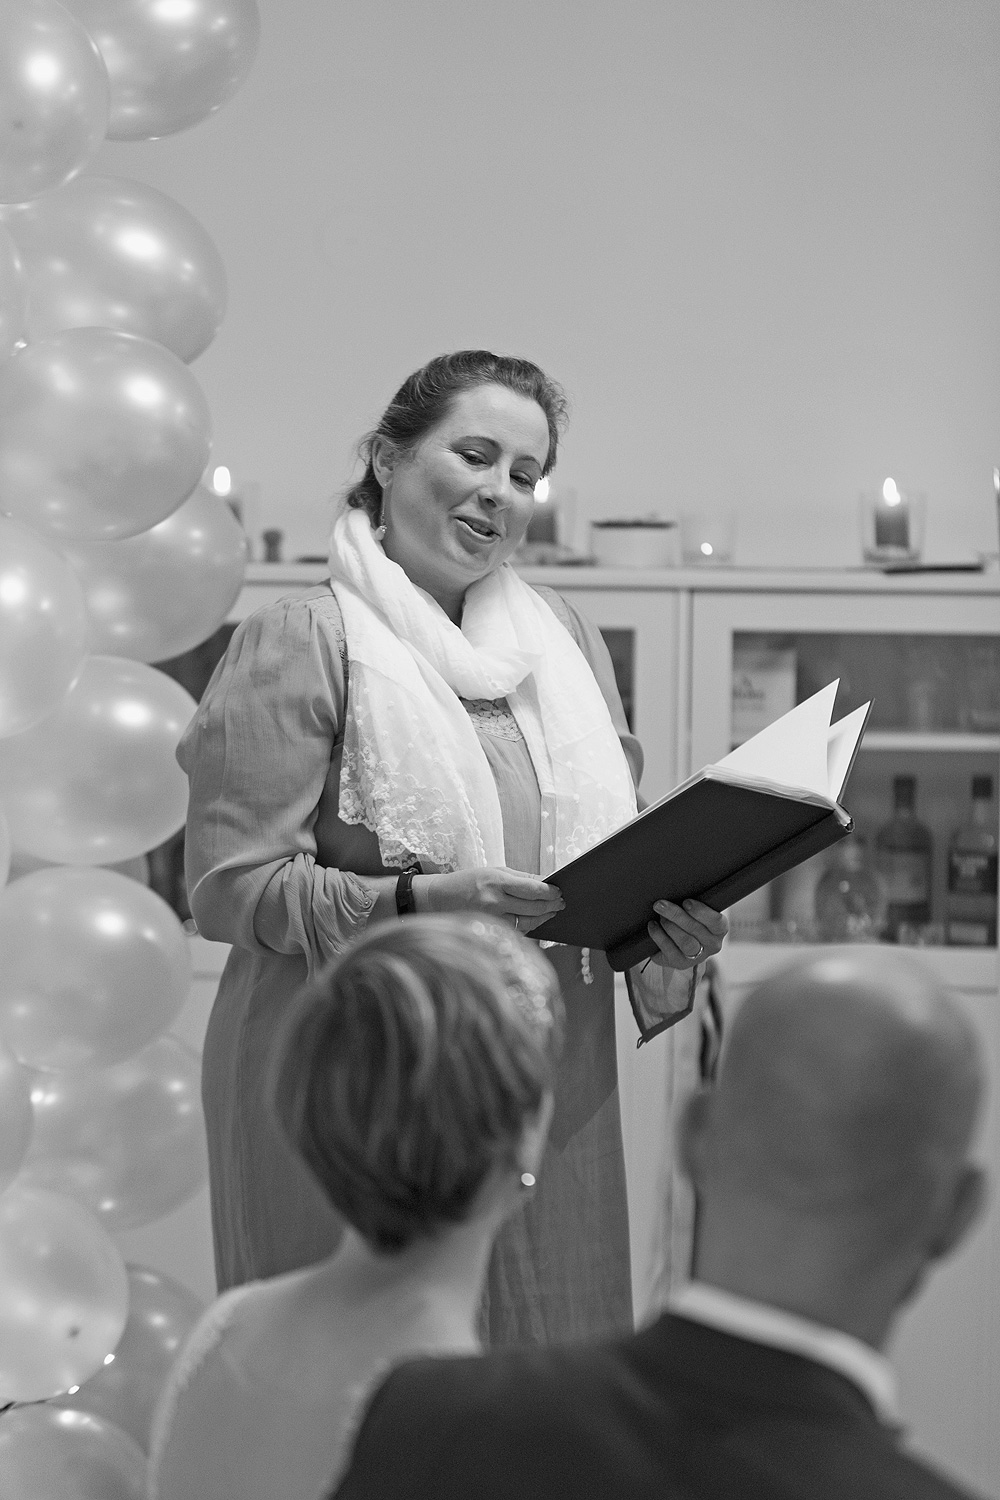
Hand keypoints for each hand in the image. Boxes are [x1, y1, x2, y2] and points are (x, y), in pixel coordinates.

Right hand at [418, 867, 564, 932]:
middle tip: (561, 903)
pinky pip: (515, 931)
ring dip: (543, 918)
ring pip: (527, 923)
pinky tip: (534, 921)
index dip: (549, 892)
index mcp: (496, 881)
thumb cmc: (466, 882)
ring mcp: (491, 919)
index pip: (532, 888)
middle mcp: (494, 901)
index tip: (559, 891)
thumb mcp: (492, 871)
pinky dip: (528, 926)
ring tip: (551, 912)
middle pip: (533, 907)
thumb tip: (545, 883)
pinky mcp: (488, 932)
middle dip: (551, 905)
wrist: (437, 899)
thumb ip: (519, 878)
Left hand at [647, 898, 727, 970]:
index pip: (716, 921)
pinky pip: (669, 950)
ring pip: (685, 942)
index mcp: (719, 929)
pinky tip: (653, 926)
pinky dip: (659, 936)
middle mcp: (712, 945)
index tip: (686, 902)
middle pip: (696, 930)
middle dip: (676, 915)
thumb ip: (693, 904)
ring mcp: (696, 957)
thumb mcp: (696, 912)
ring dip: (669, 926)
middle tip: (661, 904)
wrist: (679, 944)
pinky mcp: (680, 963)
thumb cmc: (689, 920)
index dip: (701, 912)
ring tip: (659, 916)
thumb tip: (677, 891)